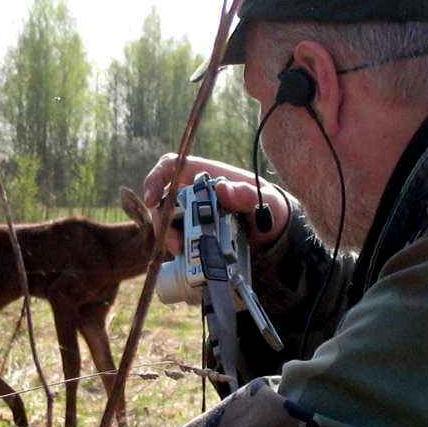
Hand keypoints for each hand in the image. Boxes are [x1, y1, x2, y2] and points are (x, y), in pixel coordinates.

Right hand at [140, 154, 289, 256]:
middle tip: (174, 243)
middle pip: (163, 200)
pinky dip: (177, 249)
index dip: (156, 178)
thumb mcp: (266, 201)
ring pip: (166, 222)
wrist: (275, 234)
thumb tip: (222, 188)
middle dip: (162, 221)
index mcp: (206, 175)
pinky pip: (176, 239)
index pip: (172, 166)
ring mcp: (192, 214)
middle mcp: (194, 193)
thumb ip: (248, 194)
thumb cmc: (270, 209)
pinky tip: (187, 259)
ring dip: (168, 238)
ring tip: (182, 253)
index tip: (152, 199)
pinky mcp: (194, 234)